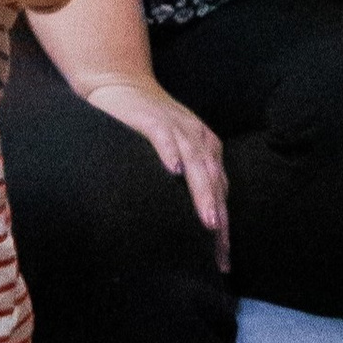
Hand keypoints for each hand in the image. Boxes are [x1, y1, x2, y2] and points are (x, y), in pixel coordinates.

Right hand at [83, 74, 228, 262]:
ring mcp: (176, 127)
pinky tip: (173, 171)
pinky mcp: (151, 118)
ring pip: (196, 163)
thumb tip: (193, 219)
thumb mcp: (173, 152)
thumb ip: (185, 178)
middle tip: (220, 250)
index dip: (223, 227)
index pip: (219, 192)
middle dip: (219, 216)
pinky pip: (164, 136)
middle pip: (214, 182)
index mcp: (206, 149)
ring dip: (203, 192)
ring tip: (208, 221)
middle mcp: (197, 138)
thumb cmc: (145, 124)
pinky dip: (170, 151)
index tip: (222, 260)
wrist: (120, 82)